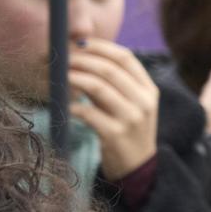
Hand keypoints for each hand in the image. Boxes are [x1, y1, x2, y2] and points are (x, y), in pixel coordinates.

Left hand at [68, 38, 160, 181]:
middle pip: (109, 69)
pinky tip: (66, 105)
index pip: (125, 57)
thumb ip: (113, 82)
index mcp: (149, 90)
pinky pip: (88, 112)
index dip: (100, 46)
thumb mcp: (130, 104)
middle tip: (63, 58)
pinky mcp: (115, 135)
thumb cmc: (128, 130)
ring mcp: (131, 119)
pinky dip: (73, 105)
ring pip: (98, 87)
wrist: (138, 168)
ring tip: (61, 76)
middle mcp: (143, 102)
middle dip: (82, 60)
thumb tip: (80, 55)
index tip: (79, 44)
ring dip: (74, 77)